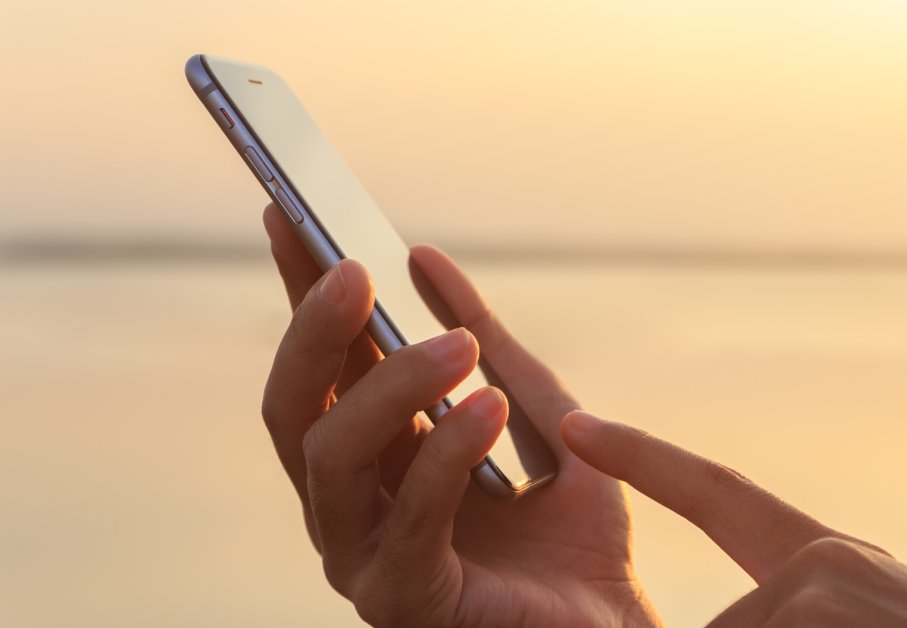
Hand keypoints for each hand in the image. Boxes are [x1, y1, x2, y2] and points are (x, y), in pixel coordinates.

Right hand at [259, 204, 658, 626]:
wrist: (613, 616)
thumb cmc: (568, 522)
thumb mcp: (533, 405)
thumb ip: (485, 339)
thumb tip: (423, 257)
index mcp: (373, 454)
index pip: (319, 364)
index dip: (298, 292)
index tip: (289, 212)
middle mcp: (351, 501)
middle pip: (293, 408)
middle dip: (313, 332)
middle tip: (354, 269)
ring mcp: (365, 554)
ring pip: (331, 457)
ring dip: (390, 388)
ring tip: (454, 345)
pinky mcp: (402, 598)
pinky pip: (406, 519)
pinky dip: (443, 455)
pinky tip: (485, 409)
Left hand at [561, 412, 906, 626]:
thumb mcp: (867, 623)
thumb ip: (798, 606)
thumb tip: (751, 605)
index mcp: (834, 560)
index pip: (721, 495)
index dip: (647, 459)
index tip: (579, 426)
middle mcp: (825, 565)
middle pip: (722, 627)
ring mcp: (821, 594)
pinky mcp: (810, 615)